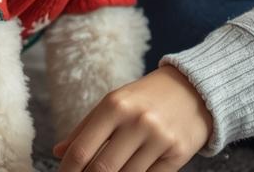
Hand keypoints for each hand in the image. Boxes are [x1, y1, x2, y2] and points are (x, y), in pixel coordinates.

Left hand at [53, 64, 212, 171]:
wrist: (194, 90)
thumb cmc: (146, 98)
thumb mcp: (114, 104)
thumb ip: (85, 128)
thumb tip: (59, 152)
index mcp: (115, 106)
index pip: (81, 151)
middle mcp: (137, 121)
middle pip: (101, 169)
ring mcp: (159, 138)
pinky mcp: (178, 154)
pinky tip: (130, 171)